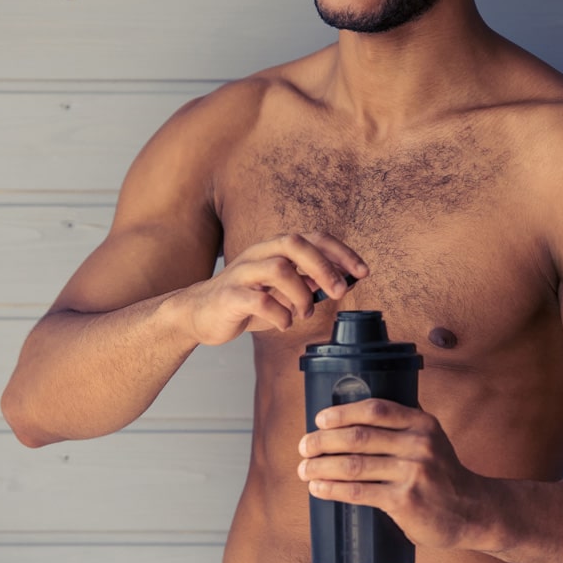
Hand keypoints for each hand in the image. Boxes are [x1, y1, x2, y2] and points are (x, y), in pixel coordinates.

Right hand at [177, 232, 367, 344]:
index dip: (341, 252)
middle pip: (294, 243)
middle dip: (323, 266)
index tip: (363, 271)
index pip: (313, 238)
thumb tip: (346, 281)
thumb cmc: (247, 301)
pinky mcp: (228, 295)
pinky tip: (284, 324)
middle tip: (340, 292)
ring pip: (278, 268)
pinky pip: (258, 299)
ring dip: (301, 293)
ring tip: (305, 313)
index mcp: (275, 249)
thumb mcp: (283, 291)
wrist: (200, 315)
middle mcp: (259, 254)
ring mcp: (242, 273)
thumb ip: (309, 283)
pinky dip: (279, 313)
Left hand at [297, 399, 485, 550]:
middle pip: (359, 437)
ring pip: (354, 465)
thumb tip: (357, 415)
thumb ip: (403, 425)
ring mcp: (413, 473)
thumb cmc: (442, 474)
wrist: (473, 511)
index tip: (320, 419)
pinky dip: (333, 489)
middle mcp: (418, 443)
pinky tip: (318, 488)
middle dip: (323, 441)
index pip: (375, 409)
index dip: (342, 412)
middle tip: (304, 446)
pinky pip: (360, 492)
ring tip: (303, 469)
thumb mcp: (431, 439)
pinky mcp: (405, 501)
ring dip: (321, 466)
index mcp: (421, 422)